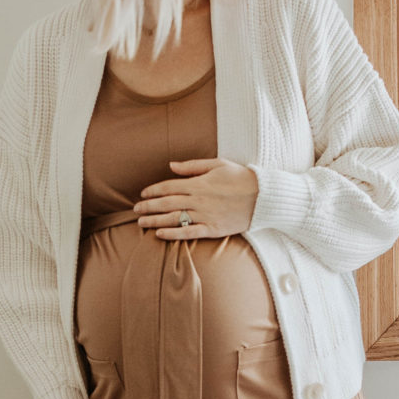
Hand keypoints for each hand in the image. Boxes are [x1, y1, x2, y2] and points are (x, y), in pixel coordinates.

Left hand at [133, 157, 258, 238]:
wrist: (263, 196)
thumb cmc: (240, 177)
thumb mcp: (217, 164)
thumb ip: (192, 166)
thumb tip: (171, 166)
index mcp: (198, 183)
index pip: (168, 187)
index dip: (153, 190)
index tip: (143, 193)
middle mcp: (198, 200)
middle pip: (166, 203)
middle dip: (148, 206)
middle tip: (135, 209)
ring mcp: (205, 215)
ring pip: (174, 219)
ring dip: (155, 220)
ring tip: (141, 222)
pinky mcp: (213, 229)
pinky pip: (189, 233)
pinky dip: (173, 234)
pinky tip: (160, 234)